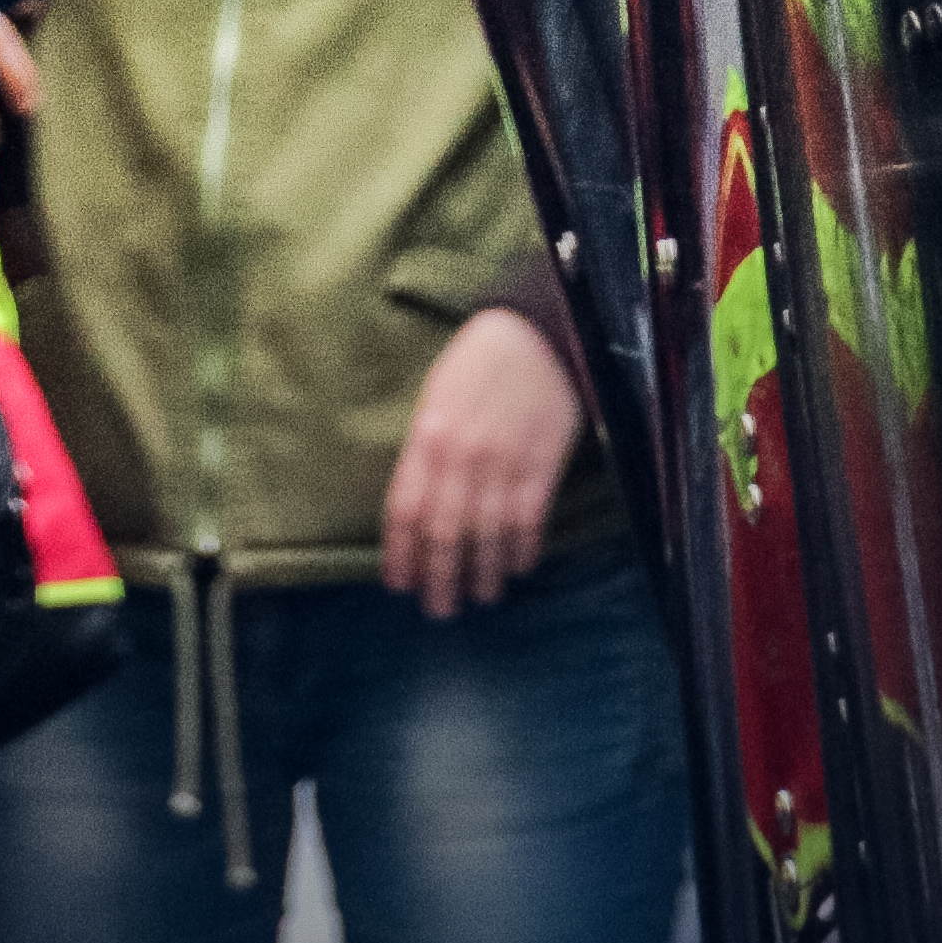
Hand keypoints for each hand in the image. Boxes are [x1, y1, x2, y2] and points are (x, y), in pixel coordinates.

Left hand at [383, 303, 581, 618]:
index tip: (399, 583)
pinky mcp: (541, 465)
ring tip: (480, 597)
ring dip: (482, 572)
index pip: (405, 509)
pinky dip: (521, 549)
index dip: (400, 553)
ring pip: (487, 534)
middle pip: (444, 532)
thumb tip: (418, 504)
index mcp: (428, 437)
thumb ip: (425, 450)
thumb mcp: (436, 398)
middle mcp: (462, 456)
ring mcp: (503, 463)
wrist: (536, 334)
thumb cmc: (478, 363)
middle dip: (439, 577)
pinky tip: (517, 566)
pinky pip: (528, 520)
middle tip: (439, 608)